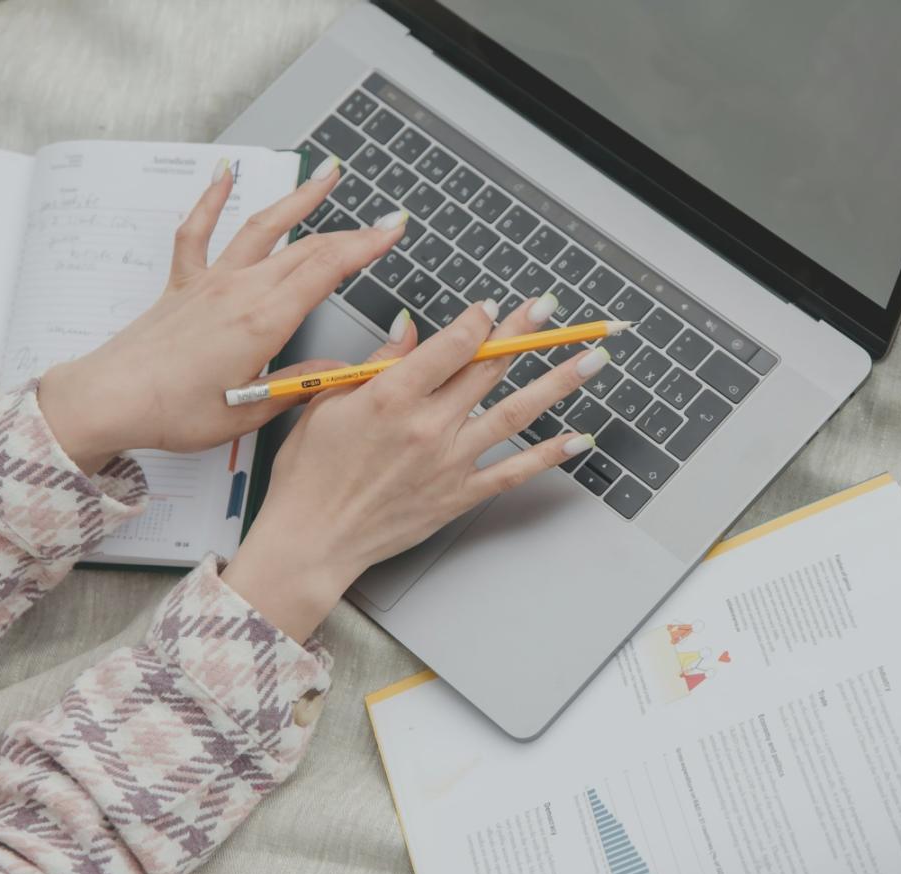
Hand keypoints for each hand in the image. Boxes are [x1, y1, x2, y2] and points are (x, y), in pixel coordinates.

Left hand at [37, 156, 408, 473]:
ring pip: (262, 228)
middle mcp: (240, 290)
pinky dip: (211, 198)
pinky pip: (198, 232)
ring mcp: (211, 281)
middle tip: (385, 220)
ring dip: (298, 199)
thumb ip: (303, 383)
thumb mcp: (252, 410)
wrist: (110, 400)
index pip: (327, 270)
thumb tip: (346, 372)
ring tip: (327, 175)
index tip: (393, 232)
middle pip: (306, 249)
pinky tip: (224, 173)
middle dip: (352, 232)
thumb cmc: (175, 412)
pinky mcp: (183, 284)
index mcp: (263, 321)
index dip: (365, 247)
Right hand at [222, 293, 610, 641]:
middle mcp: (428, 425)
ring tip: (591, 359)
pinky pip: (513, 471)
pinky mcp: (458, 495)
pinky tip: (578, 438)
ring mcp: (449, 461)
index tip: (493, 306)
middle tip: (552, 309)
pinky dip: (549, 454)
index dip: (479, 320)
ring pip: (515, 412)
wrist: (312, 541)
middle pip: (489, 368)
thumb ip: (378, 363)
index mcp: (392, 396)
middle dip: (526, 332)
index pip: (452, 344)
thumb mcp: (329, 402)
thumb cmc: (310, 475)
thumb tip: (409, 329)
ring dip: (558, 382)